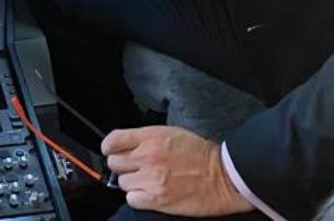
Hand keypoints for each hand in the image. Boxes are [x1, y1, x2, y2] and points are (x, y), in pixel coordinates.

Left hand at [102, 126, 253, 215]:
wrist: (223, 177)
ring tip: (147, 181)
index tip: (110, 151)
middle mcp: (147, 157)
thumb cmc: (202, 155)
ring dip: (132, 183)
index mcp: (150, 137)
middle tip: (134, 168)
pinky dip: (138, 198)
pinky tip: (149, 193)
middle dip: (123, 166)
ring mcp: (151, 179)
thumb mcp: (171, 133)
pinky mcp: (157, 199)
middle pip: (114, 162)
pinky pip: (131, 199)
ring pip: (122, 183)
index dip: (109, 146)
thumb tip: (128, 145)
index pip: (113, 140)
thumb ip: (146, 138)